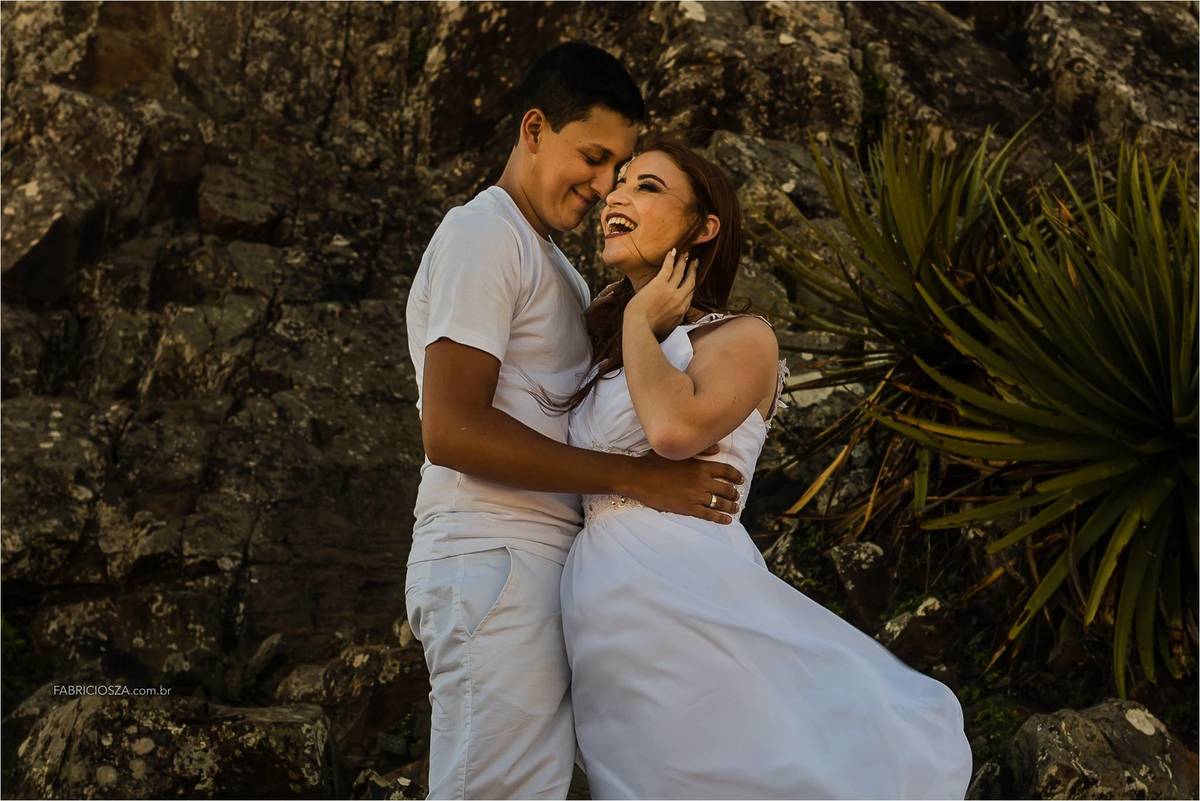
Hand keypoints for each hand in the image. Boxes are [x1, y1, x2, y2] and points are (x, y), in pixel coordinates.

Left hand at [624, 248, 696, 337]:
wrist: (640, 326)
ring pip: (680, 272)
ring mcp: (670, 290)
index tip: (693, 278)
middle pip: (690, 281)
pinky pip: (668, 268)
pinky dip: (671, 259)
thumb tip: (675, 319)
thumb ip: (674, 321)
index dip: (691, 284)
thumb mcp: (668, 328)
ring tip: (685, 255)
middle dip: (692, 270)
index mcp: (681, 310)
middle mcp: (679, 298)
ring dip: (683, 262)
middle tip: (694, 262)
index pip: (690, 294)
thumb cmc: (649, 330)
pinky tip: (672, 251)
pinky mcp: (659, 283)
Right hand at [624, 448, 743, 523]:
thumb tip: (718, 449)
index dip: (736, 476)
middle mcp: (702, 481)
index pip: (727, 471)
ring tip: (735, 508)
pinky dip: (720, 518)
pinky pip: (709, 515)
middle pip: (727, 489)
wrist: (639, 477)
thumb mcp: (678, 451)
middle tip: (736, 496)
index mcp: (701, 466)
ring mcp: (696, 496)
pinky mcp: (688, 508)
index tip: (740, 480)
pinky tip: (727, 520)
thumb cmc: (655, 462)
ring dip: (731, 506)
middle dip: (734, 493)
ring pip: (720, 503)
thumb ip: (701, 449)